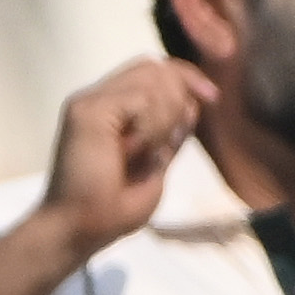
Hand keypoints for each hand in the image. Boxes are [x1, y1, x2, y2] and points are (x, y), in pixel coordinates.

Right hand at [42, 56, 221, 255]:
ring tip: (143, 152)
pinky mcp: (88, 110)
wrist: (81, 228)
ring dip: (165, 119)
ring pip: (153, 79)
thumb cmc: (112, 208)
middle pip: (155, 67)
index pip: (154, 69)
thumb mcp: (156, 165)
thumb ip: (171, 134)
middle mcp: (98, 98)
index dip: (186, 77)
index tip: (212, 98)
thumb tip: (192, 102)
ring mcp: (90, 101)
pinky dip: (152, 127)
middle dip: (180, 97)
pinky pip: (142, 99)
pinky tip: (134, 151)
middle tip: (165, 143)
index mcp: (111, 108)